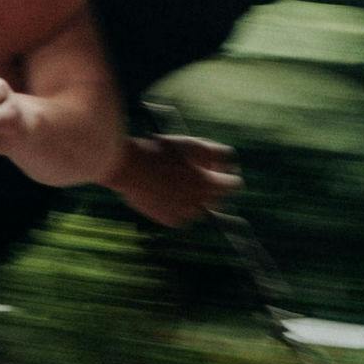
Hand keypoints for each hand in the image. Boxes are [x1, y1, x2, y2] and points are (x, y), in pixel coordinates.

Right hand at [110, 134, 239, 229]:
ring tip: (179, 183)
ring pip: (199, 209)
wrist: (130, 167)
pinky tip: (169, 194)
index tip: (219, 169)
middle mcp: (200, 202)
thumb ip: (216, 152)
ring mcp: (184, 214)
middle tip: (197, 174)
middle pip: (217, 199)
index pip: (233, 185)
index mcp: (208, 183)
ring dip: (195, 198)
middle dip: (212, 187)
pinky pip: (182, 216)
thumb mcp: (192, 144)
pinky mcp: (169, 220)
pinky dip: (179, 207)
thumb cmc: (161, 151)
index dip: (227, 174)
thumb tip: (229, 158)